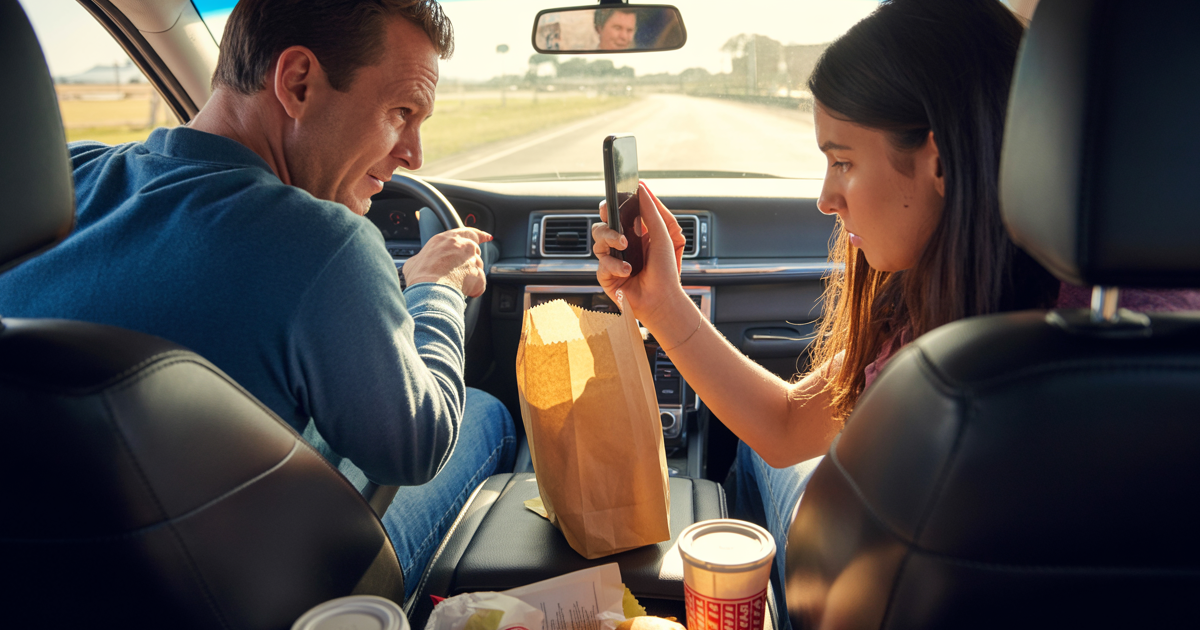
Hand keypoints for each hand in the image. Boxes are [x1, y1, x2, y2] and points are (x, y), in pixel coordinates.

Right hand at [402, 228, 490, 297]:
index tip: (487, 237)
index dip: (479, 235)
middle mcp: (462, 246)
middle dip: (469, 262)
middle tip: (458, 273)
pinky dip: (474, 290)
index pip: (467, 232)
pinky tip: (463, 293)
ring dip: (469, 277)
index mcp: (446, 239)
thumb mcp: (414, 262)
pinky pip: (480, 284)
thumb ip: (423, 259)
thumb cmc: (420, 277)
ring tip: (454, 285)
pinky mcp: (479, 275)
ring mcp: (472, 259)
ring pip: (478, 268)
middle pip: (475, 251)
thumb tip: (418, 263)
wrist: (429, 290)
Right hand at [592, 182, 686, 326]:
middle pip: (603, 223)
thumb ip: (652, 211)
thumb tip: (642, 189)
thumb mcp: (664, 235)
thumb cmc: (666, 272)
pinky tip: (628, 270)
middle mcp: (622, 246)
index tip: (615, 196)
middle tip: (611, 215)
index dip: (614, 204)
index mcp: (636, 234)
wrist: (663, 301)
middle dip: (606, 217)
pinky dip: (615, 265)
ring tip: (625, 245)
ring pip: (597, 239)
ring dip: (611, 238)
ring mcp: (613, 260)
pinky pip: (601, 263)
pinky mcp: (606, 276)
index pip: (620, 213)